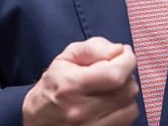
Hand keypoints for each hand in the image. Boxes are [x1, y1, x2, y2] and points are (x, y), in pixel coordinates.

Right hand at [22, 37, 138, 125]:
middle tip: (115, 71)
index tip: (125, 54)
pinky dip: (124, 110)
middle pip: (127, 90)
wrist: (37, 121)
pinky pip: (126, 121)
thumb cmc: (52, 87)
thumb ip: (91, 49)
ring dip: (126, 94)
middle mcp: (81, 111)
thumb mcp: (64, 59)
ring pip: (131, 107)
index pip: (115, 74)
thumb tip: (118, 50)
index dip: (128, 60)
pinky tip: (110, 104)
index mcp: (71, 86)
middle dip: (126, 75)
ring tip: (111, 89)